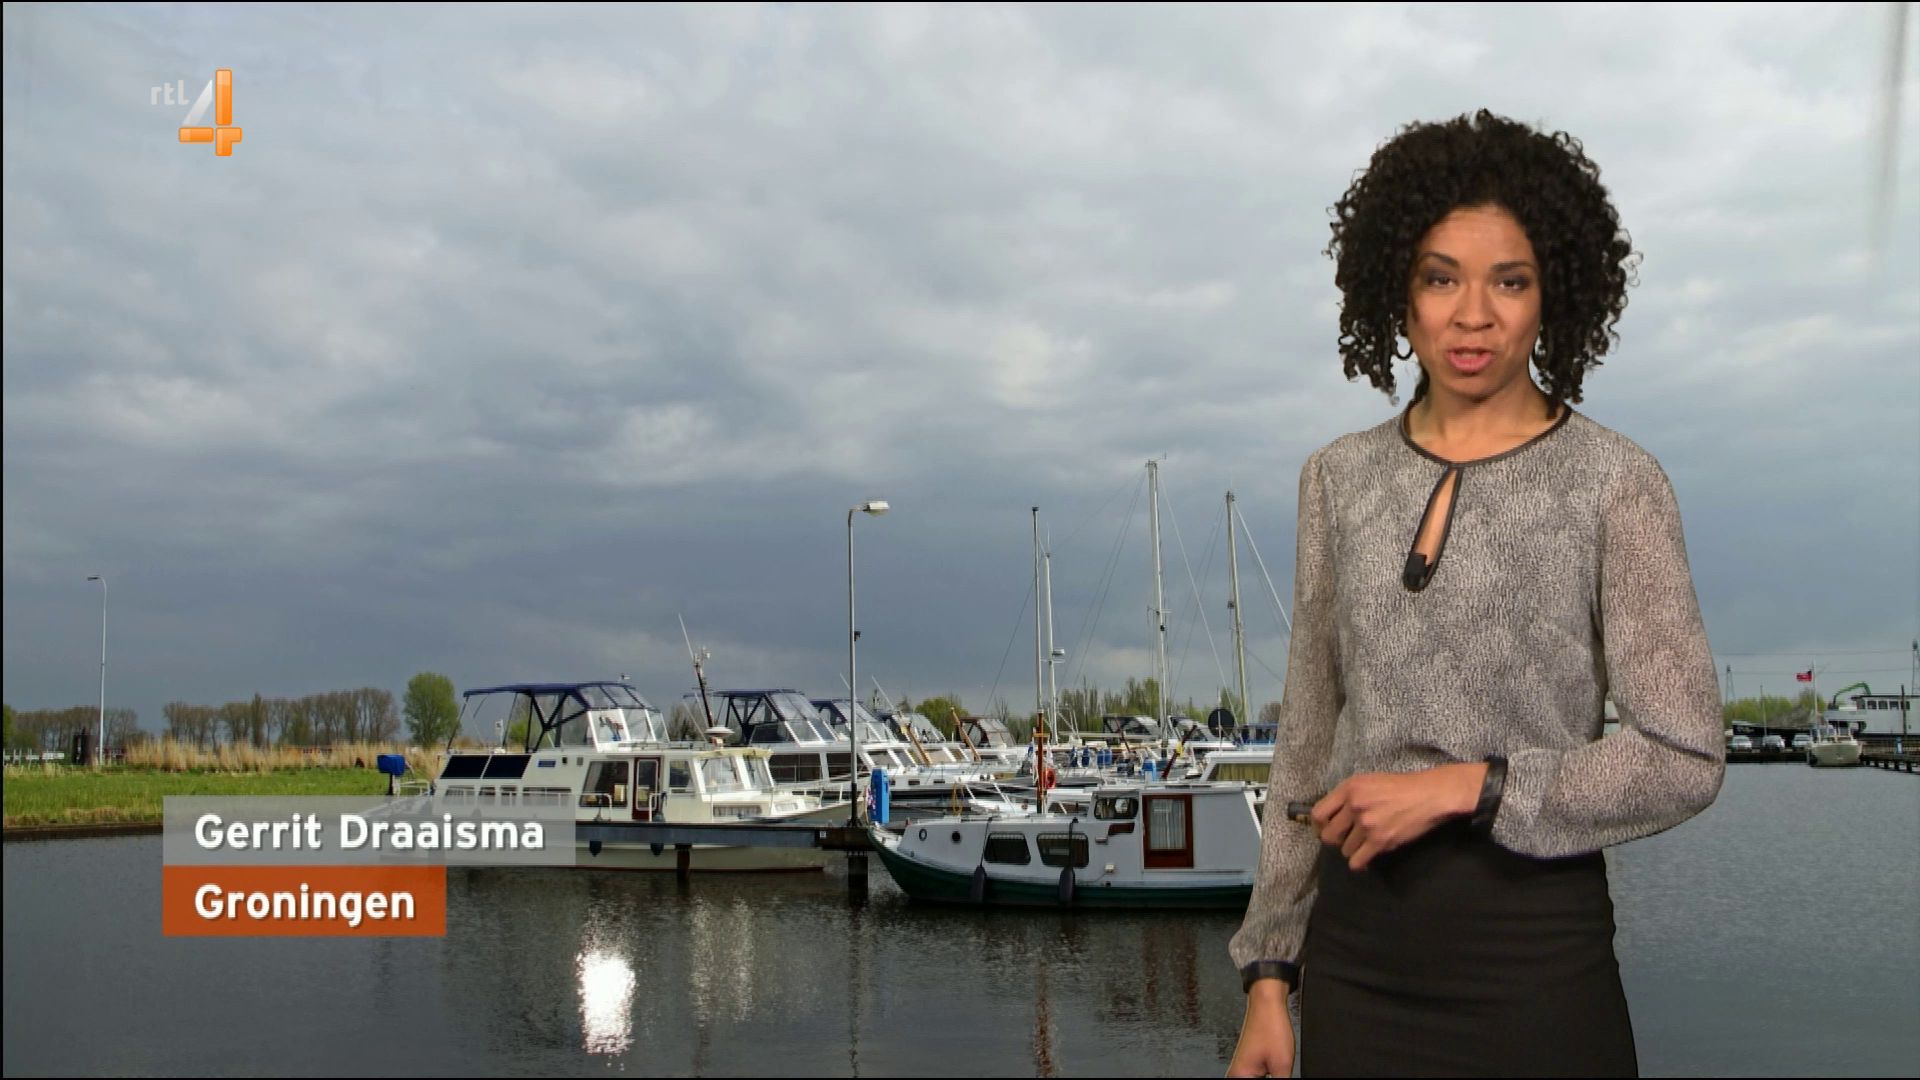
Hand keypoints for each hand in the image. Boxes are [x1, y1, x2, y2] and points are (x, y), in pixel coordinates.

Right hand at [1226, 979, 1293, 1076]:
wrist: (1267, 1004)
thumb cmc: (1270, 1027)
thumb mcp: (1282, 1066)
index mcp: (1240, 1077)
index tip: (1279, 1077)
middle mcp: (1236, 1075)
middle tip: (1281, 1074)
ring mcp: (1242, 1070)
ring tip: (1280, 1072)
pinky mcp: (1249, 1065)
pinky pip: (1257, 1079)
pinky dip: (1268, 1078)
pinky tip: (1279, 1074)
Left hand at [1312, 763, 1485, 870]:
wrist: (1429, 795)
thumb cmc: (1400, 787)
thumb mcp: (1368, 782)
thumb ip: (1348, 796)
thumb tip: (1332, 816)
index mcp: (1349, 788)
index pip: (1317, 814)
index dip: (1319, 826)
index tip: (1325, 830)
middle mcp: (1354, 805)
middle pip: (1328, 836)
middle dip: (1336, 841)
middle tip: (1347, 839)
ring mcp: (1366, 824)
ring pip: (1345, 850)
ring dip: (1353, 850)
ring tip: (1365, 844)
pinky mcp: (1380, 840)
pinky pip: (1357, 861)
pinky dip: (1360, 864)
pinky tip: (1366, 859)